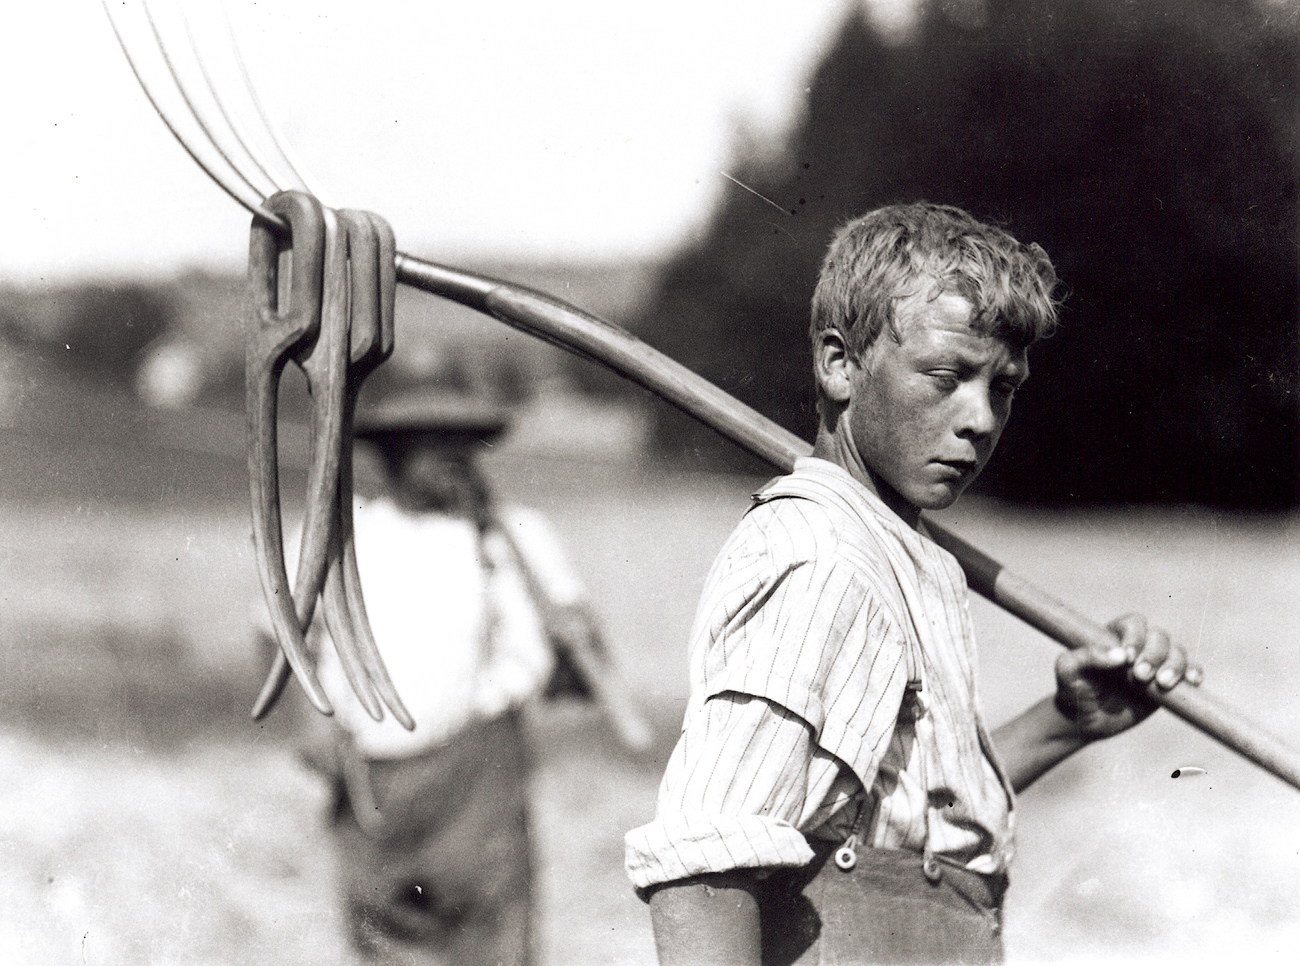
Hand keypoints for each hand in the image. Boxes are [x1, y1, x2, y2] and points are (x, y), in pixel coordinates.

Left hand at [1054, 612, 1203, 739]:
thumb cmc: (1073, 691)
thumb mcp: (1068, 672)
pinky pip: (1189, 671)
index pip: (1133, 624)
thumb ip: (1085, 657)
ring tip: (1161, 683)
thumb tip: (1119, 655)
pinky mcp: (1168, 683)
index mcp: (1113, 636)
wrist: (1085, 720)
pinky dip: (1194, 673)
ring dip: (1174, 665)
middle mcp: (1137, 646)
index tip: (1127, 658)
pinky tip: (1191, 681)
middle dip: (1154, 655)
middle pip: (1159, 636)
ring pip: (1177, 652)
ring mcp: (1155, 664)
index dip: (1135, 637)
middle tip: (1140, 676)